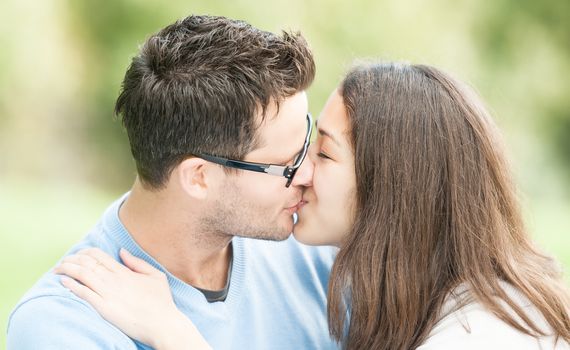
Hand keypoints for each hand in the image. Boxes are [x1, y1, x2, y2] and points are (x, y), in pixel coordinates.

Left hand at [53, 248, 210, 349]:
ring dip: (67, 269)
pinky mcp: (104, 308)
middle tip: (62, 262)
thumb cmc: (161, 301)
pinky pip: (83, 293)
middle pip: (86, 262)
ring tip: (58, 270)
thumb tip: (121, 251)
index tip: (77, 255)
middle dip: (71, 259)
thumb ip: (137, 263)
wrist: (162, 324)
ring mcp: (108, 294)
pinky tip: (63, 282)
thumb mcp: (155, 276)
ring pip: (82, 275)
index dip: (84, 252)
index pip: (98, 255)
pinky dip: (71, 285)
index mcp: (124, 272)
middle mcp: (114, 280)